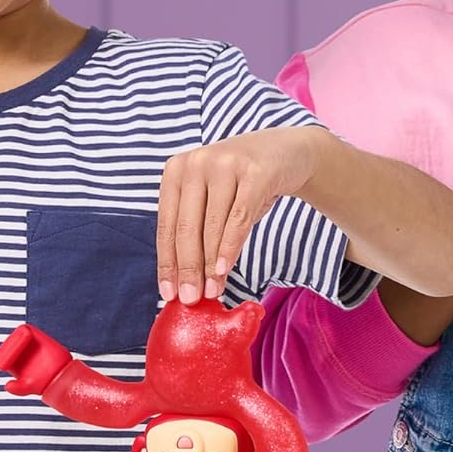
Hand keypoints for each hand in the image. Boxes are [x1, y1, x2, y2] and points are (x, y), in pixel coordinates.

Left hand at [156, 127, 327, 303]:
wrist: (285, 152)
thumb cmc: (242, 183)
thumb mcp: (212, 200)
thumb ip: (198, 231)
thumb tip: (188, 281)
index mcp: (176, 170)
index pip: (167, 225)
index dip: (167, 263)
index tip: (169, 293)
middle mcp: (196, 162)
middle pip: (187, 227)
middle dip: (187, 269)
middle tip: (190, 299)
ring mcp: (225, 164)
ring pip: (212, 226)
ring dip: (210, 265)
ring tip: (212, 291)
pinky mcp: (255, 172)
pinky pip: (239, 218)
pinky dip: (230, 247)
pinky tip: (223, 269)